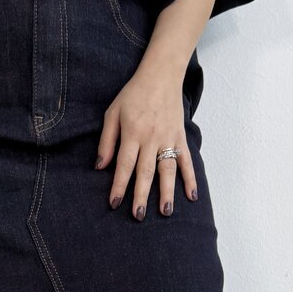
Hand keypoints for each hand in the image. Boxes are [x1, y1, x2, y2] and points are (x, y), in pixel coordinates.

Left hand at [95, 57, 197, 218]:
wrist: (161, 75)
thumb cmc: (133, 94)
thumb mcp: (112, 113)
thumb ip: (107, 140)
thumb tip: (100, 166)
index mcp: (133, 133)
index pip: (124, 165)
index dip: (119, 185)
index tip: (114, 203)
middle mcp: (152, 139)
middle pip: (146, 172)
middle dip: (141, 195)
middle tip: (137, 215)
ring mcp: (168, 139)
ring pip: (168, 170)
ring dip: (167, 192)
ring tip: (165, 212)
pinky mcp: (180, 138)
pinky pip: (187, 161)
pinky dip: (190, 178)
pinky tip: (192, 196)